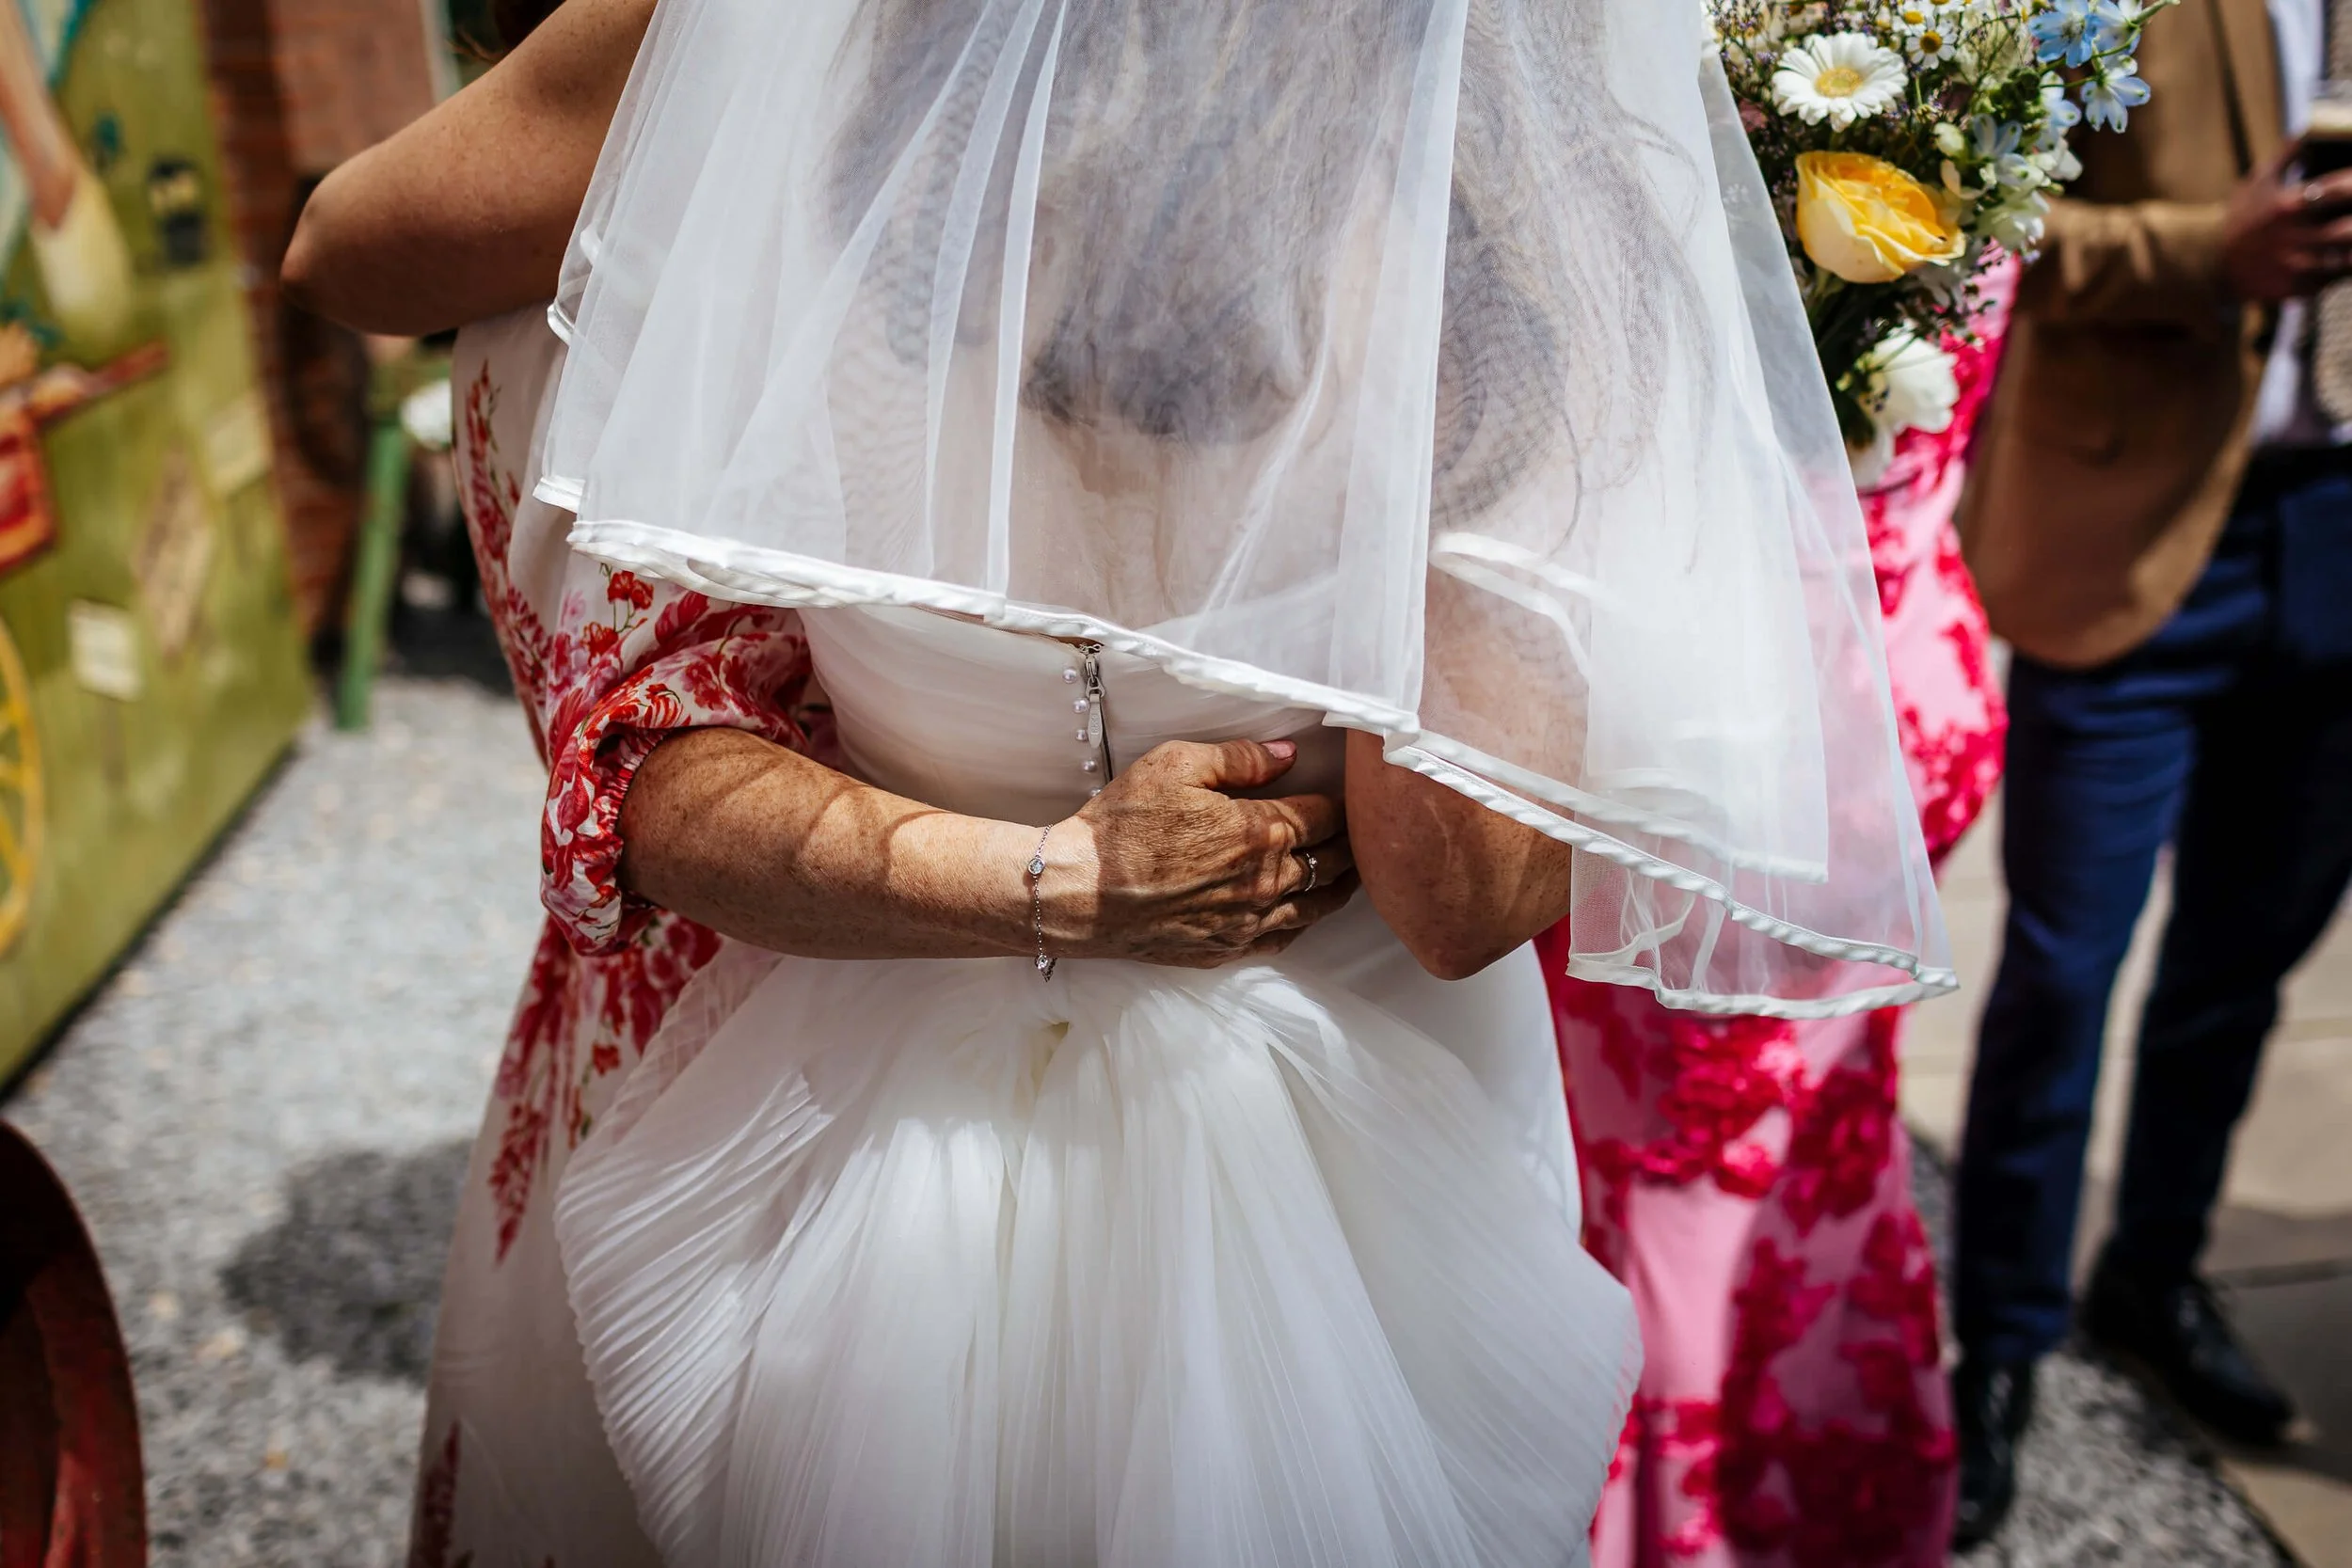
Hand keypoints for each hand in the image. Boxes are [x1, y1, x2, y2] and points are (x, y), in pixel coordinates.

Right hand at [1043, 739, 1356, 968]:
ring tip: (1348, 871)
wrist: (1081, 893)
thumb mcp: (1176, 765)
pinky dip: (1302, 920)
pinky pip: (1284, 937)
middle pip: (1334, 862)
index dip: (1341, 802)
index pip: (1327, 816)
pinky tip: (1303, 910)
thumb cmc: (1122, 825)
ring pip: (1318, 905)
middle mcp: (1267, 881)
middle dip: (1351, 843)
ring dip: (1338, 885)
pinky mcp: (1228, 949)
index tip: (1348, 795)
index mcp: (1262, 831)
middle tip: (1360, 832)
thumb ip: (1240, 758)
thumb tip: (1289, 753)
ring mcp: (1250, 921)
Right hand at [2222, 147, 2351, 302]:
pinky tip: (2341, 258)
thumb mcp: (2258, 180)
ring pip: (2348, 258)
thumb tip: (2310, 132)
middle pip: (2350, 229)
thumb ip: (2289, 155)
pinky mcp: (2296, 287)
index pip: (2343, 189)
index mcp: (2290, 205)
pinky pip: (2333, 279)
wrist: (2211, 263)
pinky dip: (2343, 269)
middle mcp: (2295, 236)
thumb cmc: (2239, 218)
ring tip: (2349, 237)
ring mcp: (2296, 265)